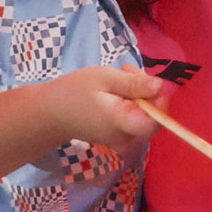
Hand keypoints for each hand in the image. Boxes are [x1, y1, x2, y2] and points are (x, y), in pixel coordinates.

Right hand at [35, 66, 165, 151]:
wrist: (50, 114)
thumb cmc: (74, 92)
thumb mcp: (104, 78)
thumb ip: (133, 84)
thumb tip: (161, 86)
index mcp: (123, 123)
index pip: (157, 121)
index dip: (160, 101)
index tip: (147, 81)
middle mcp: (127, 137)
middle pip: (153, 116)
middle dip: (146, 90)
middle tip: (127, 71)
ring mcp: (123, 140)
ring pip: (145, 115)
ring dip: (138, 92)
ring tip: (118, 75)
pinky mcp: (119, 137)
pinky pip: (134, 118)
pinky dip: (130, 102)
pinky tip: (116, 88)